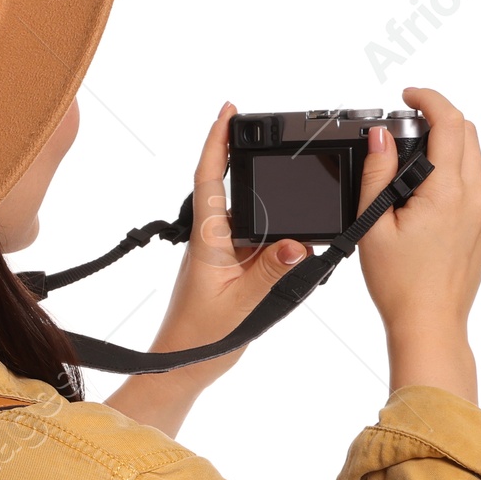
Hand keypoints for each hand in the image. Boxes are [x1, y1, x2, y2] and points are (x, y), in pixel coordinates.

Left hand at [106, 101, 308, 437]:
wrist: (182, 368)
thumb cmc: (199, 338)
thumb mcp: (241, 304)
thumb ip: (271, 273)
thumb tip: (298, 243)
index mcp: (208, 240)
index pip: (208, 179)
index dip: (216, 142)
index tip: (227, 112)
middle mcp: (212, 241)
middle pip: (234, 190)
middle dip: (250, 165)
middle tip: (271, 138)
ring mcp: (221, 255)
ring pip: (251, 219)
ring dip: (272, 210)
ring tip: (298, 204)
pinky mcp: (230, 270)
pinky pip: (258, 244)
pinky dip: (277, 241)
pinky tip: (293, 249)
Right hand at [358, 86, 480, 402]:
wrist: (430, 323)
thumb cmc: (401, 285)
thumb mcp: (374, 224)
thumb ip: (377, 173)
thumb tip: (380, 136)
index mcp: (449, 192)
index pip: (451, 122)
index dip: (429, 99)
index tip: (409, 96)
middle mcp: (476, 197)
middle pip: (468, 133)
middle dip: (439, 117)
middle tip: (407, 124)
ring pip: (472, 158)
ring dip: (446, 146)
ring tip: (410, 163)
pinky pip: (473, 185)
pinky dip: (452, 174)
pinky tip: (422, 196)